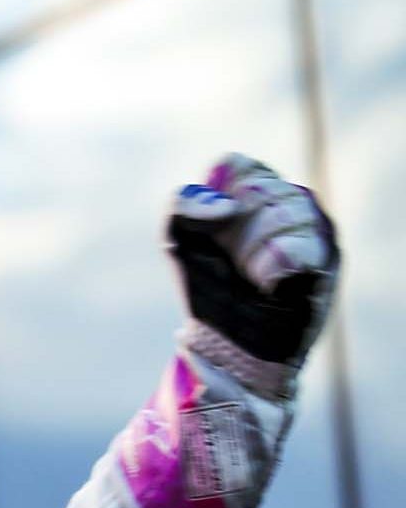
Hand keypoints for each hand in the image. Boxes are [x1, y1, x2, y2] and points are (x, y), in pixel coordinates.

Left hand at [168, 154, 337, 368]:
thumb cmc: (208, 286)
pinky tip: (266, 283)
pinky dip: (271, 267)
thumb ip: (184, 204)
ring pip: (286, 212)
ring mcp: (315, 229)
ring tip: (251, 275)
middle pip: (261, 188)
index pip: (238, 166)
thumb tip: (225, 205)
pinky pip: (299, 247)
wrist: (229, 340)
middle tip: (233, 261)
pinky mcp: (327, 260)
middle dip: (234, 230)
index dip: (218, 198)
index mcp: (257, 192)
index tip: (213, 229)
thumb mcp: (178, 240)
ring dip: (252, 250)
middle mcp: (292, 204)